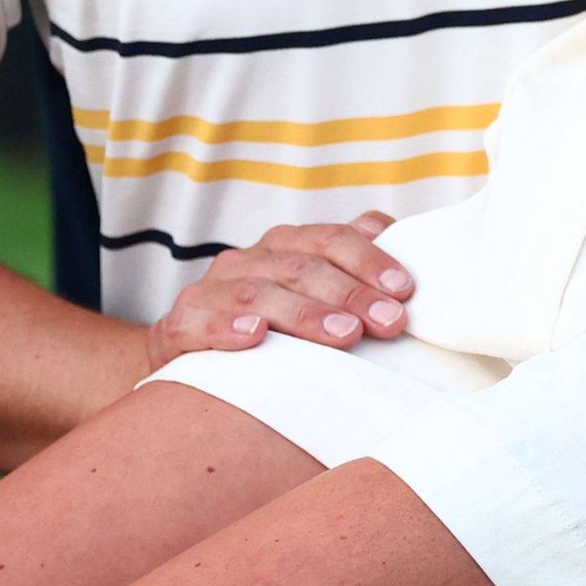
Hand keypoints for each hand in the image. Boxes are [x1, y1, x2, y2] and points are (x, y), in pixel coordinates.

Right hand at [143, 213, 417, 364]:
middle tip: (389, 322)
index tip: (406, 290)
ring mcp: (210, 290)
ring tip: (346, 334)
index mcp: (285, 245)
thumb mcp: (312, 291)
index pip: (332, 240)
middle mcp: (248, 260)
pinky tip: (256, 336)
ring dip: (305, 314)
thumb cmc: (271, 324)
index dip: (371, 260)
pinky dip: (227, 328)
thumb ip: (352, 262)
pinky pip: (199, 322)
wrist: (191, 353)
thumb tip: (395, 232)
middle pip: (303, 268)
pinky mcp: (179, 324)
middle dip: (351, 294)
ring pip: (258, 293)